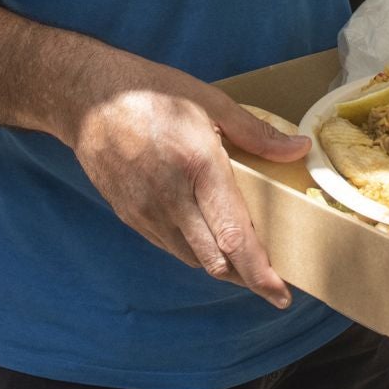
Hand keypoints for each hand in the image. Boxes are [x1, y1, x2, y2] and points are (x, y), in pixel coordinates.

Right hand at [71, 72, 308, 308]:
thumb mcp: (210, 102)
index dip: (260, 272)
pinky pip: (169, 246)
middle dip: (247, 278)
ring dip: (220, 265)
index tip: (281, 296)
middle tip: (272, 284)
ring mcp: (146, 212)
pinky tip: (206, 236)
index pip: (234, 235)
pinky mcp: (130, 217)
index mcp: (198, 166)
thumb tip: (299, 149)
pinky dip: (194, 250)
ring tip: (243, 258)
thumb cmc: (152, 92)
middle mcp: (171, 198)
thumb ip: (256, 133)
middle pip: (215, 260)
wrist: (88, 99)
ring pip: (192, 258)